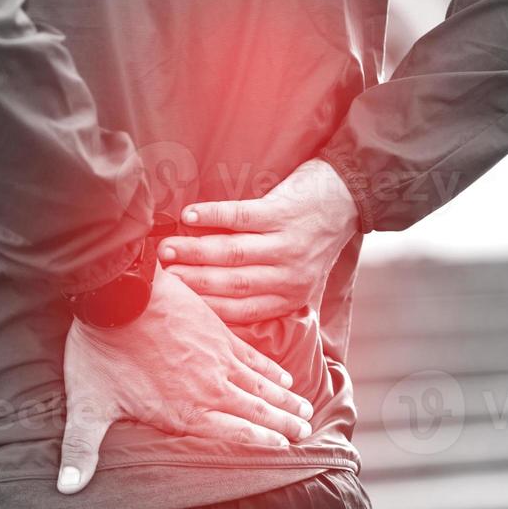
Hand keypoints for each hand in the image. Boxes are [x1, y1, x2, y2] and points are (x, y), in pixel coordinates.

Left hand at [58, 269, 314, 494]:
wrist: (118, 295)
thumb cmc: (100, 352)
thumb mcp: (86, 407)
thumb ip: (81, 450)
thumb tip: (65, 488)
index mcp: (183, 413)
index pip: (232, 435)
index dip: (260, 443)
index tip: (284, 450)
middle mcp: (208, 390)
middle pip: (255, 412)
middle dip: (282, 425)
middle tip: (306, 433)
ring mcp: (217, 359)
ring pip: (260, 386)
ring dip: (284, 400)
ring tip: (305, 410)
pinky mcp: (217, 332)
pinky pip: (253, 356)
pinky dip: (271, 367)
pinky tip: (283, 374)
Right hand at [160, 159, 358, 324]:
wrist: (346, 197)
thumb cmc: (311, 239)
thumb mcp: (296, 275)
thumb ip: (263, 289)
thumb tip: (206, 298)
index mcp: (289, 297)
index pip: (240, 311)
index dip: (205, 308)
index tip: (175, 305)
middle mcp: (290, 276)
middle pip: (232, 283)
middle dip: (192, 281)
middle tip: (161, 277)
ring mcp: (288, 243)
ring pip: (233, 253)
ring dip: (195, 251)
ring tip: (166, 249)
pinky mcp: (284, 212)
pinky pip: (241, 216)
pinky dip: (212, 216)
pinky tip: (189, 215)